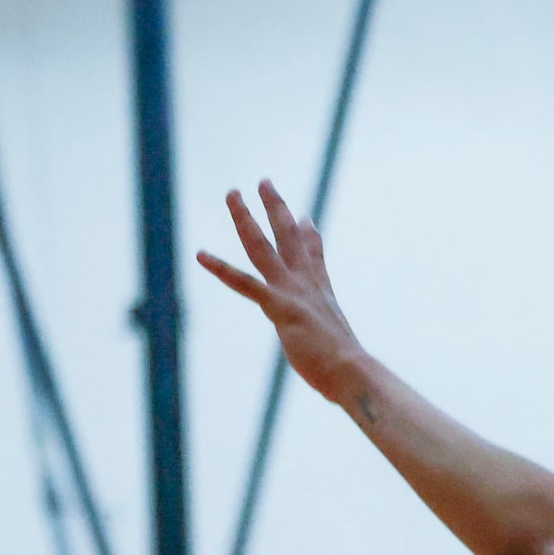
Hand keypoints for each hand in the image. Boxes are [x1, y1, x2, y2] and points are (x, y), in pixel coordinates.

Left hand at [196, 181, 370, 406]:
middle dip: (275, 207)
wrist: (352, 373)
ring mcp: (292, 292)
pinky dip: (221, 268)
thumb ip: (333, 337)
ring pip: (263, 246)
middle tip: (264, 182)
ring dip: (246, 218)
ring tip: (232, 194)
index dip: (308, 235)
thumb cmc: (346, 370)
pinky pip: (245, 282)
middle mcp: (306, 284)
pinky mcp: (279, 306)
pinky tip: (201, 255)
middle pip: (288, 235)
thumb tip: (341, 345)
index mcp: (321, 293)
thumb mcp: (341, 343)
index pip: (313, 256)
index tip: (304, 217)